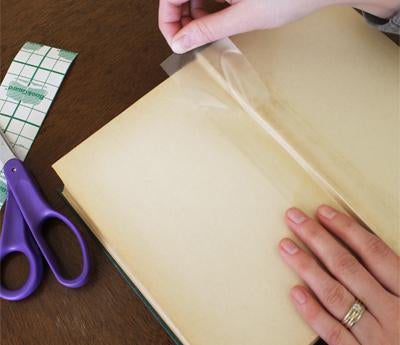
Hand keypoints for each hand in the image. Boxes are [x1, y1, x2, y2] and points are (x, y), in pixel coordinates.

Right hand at [159, 0, 399, 53]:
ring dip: (192, 13)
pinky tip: (214, 18)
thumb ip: (208, 29)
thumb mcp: (243, 17)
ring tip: (204, 31)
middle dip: (179, 18)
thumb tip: (181, 42)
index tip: (174, 41)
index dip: (168, 21)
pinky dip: (206, 5)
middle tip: (188, 40)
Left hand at [279, 205, 399, 344]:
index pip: (374, 252)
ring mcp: (376, 336)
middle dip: (317, 238)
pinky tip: (295, 292)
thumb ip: (391, 278)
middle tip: (293, 218)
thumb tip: (362, 244)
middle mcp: (392, 311)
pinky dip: (313, 311)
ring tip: (285, 246)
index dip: (346, 229)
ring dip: (307, 266)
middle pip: (347, 266)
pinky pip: (333, 332)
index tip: (322, 212)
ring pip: (335, 294)